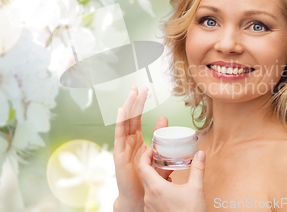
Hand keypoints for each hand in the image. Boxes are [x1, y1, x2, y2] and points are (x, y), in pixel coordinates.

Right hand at [113, 85, 173, 211]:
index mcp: (136, 142)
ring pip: (125, 123)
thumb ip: (161, 142)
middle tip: (139, 87)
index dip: (140, 105)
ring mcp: (122, 148)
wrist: (139, 199)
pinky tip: (123, 111)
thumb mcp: (158, 158)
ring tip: (132, 93)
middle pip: (130, 118)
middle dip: (134, 102)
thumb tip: (167, 125)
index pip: (137, 119)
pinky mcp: (119, 155)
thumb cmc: (148, 180)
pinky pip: (119, 136)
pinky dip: (120, 123)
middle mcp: (128, 142)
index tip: (145, 91)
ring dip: (128, 107)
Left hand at [138, 147, 207, 211]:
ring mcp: (150, 207)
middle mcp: (149, 197)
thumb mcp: (196, 189)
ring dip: (156, 177)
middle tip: (162, 157)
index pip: (142, 166)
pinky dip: (158, 188)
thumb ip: (197, 169)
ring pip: (149, 186)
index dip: (145, 155)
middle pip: (145, 175)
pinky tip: (170, 187)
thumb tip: (200, 154)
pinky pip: (152, 196)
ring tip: (169, 172)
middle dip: (153, 165)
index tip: (152, 149)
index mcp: (156, 188)